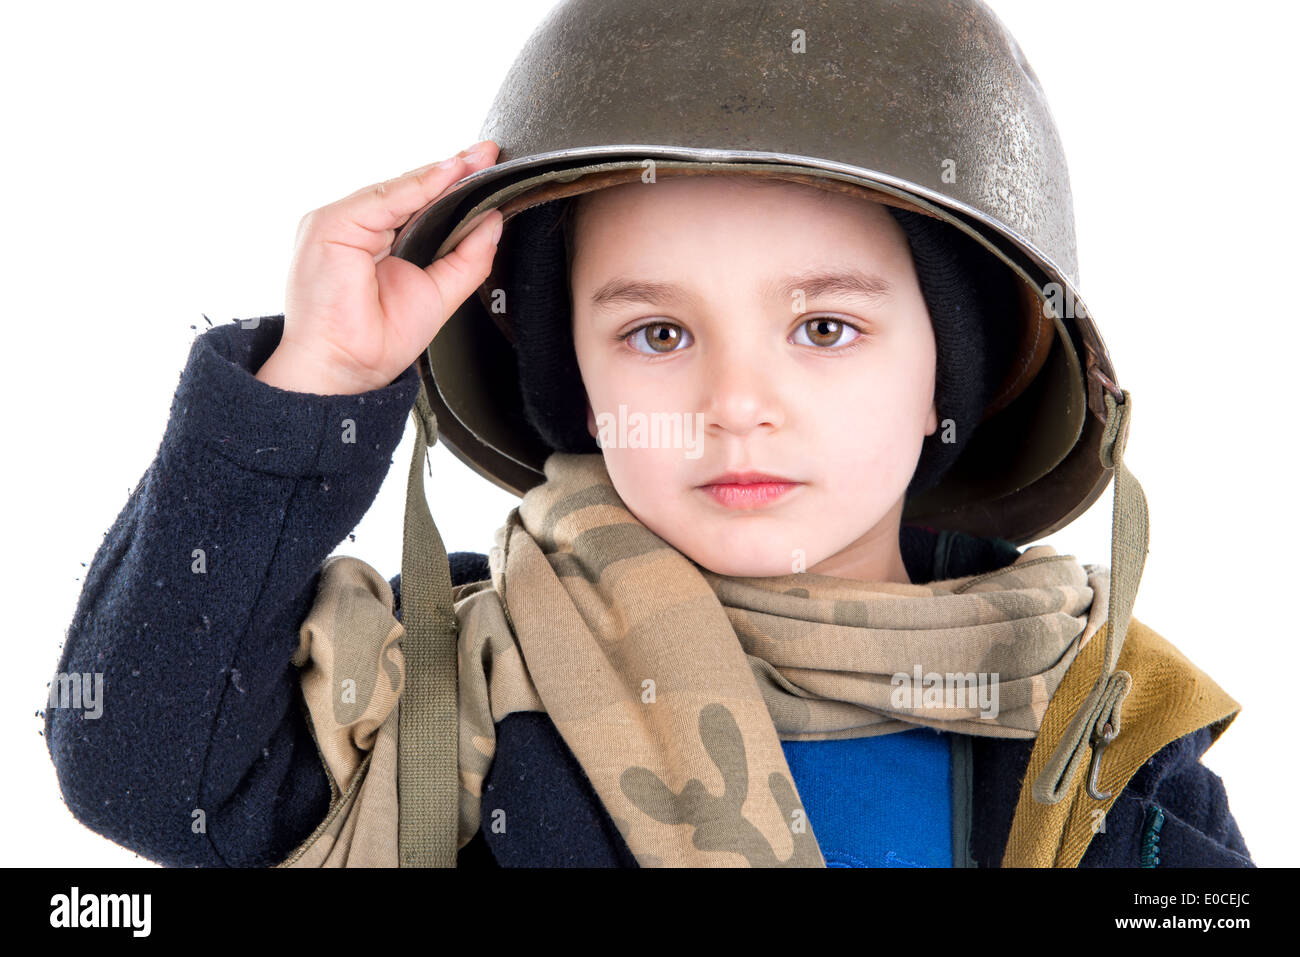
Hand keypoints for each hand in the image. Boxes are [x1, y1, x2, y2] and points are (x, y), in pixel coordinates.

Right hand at [258, 140, 502, 394]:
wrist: (344, 368)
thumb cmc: (378, 339)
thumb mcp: (439, 293)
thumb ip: (467, 258)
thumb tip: (493, 220)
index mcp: (376, 241)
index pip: (419, 204)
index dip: (453, 186)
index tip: (488, 166)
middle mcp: (357, 227)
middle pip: (410, 191)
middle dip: (452, 172)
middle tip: (490, 153)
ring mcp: (339, 222)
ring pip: (398, 189)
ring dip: (440, 174)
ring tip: (476, 160)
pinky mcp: (329, 224)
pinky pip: (381, 197)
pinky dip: (416, 186)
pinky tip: (447, 174)